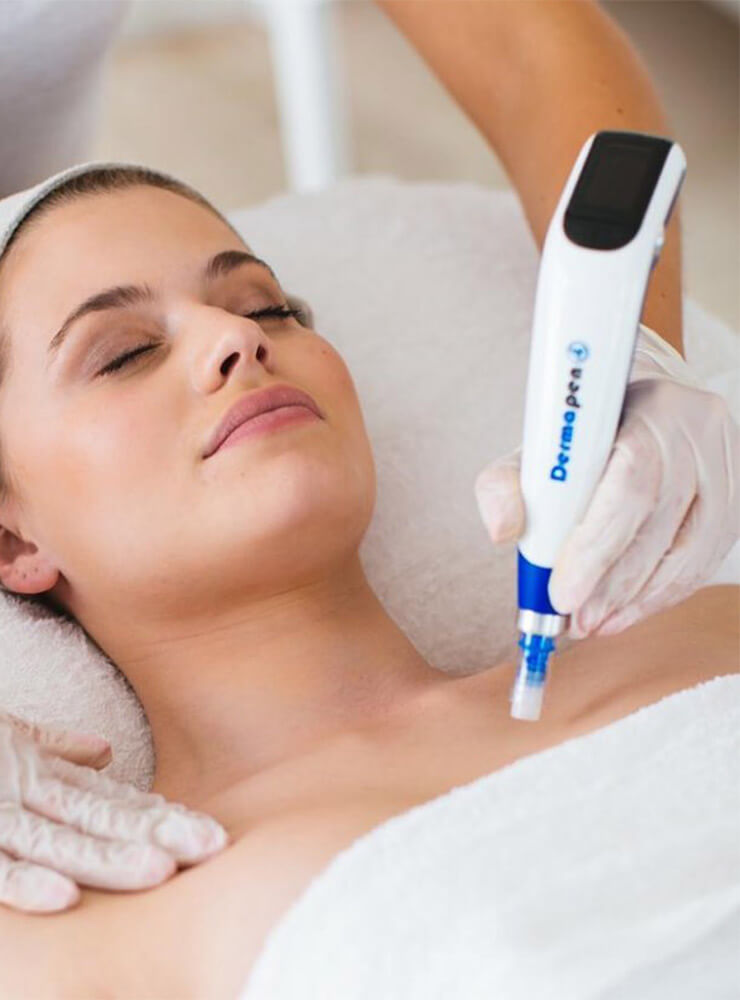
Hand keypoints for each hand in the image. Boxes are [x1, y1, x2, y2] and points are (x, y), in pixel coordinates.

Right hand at [0, 710, 228, 912]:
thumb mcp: (7, 739)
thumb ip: (53, 749)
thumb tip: (102, 752)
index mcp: (37, 773)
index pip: (109, 800)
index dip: (158, 817)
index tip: (207, 832)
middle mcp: (22, 789)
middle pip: (98, 817)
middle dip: (156, 835)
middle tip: (212, 848)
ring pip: (57, 840)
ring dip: (108, 857)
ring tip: (159, 872)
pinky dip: (24, 882)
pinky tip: (63, 898)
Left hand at [474, 323, 739, 638]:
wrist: (642, 405)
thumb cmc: (586, 434)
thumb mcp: (536, 448)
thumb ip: (505, 484)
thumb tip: (502, 530)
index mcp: (650, 407)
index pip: (630, 482)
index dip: (596, 546)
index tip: (562, 594)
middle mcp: (698, 431)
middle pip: (661, 522)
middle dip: (613, 585)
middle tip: (577, 622)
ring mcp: (725, 464)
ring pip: (691, 549)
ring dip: (639, 599)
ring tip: (597, 624)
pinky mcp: (734, 496)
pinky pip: (705, 558)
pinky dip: (664, 593)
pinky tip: (628, 610)